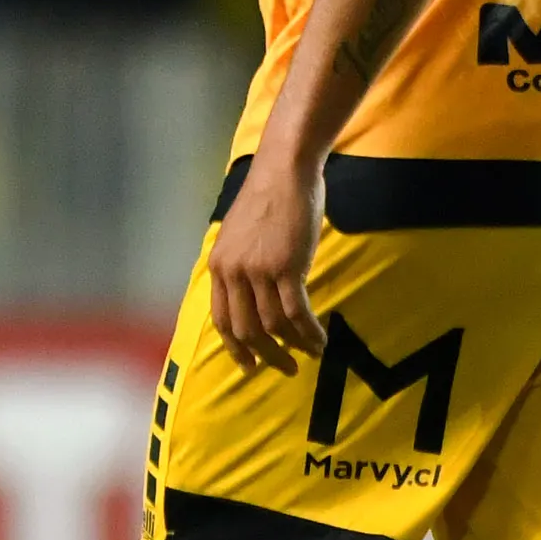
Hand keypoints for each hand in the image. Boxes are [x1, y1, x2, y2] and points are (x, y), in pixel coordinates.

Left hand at [207, 151, 324, 377]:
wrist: (284, 171)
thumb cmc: (268, 198)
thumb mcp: (241, 236)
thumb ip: (242, 266)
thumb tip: (255, 296)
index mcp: (220, 266)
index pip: (222, 320)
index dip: (236, 347)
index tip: (251, 364)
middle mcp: (234, 272)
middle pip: (246, 330)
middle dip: (267, 355)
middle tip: (287, 368)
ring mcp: (259, 271)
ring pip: (273, 325)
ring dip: (294, 346)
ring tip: (311, 354)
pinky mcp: (286, 268)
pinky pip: (297, 313)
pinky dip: (310, 333)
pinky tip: (321, 341)